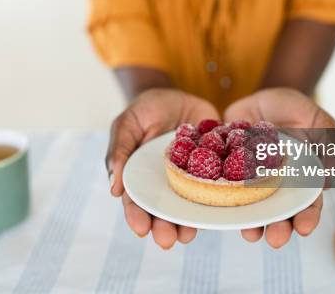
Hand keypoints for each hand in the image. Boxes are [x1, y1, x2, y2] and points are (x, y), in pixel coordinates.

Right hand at [107, 88, 218, 248]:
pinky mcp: (215, 168)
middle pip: (164, 211)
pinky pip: (219, 186)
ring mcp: (192, 178)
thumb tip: (114, 189)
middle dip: (164, 228)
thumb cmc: (146, 110)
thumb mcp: (127, 124)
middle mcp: (167, 184)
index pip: (137, 202)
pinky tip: (220, 209)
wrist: (179, 94)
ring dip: (189, 223)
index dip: (137, 217)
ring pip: (190, 206)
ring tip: (188, 234)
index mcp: (142, 178)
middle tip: (166, 240)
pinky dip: (220, 199)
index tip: (141, 229)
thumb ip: (120, 151)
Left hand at [224, 87, 334, 247]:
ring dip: (253, 224)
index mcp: (303, 178)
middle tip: (277, 239)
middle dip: (281, 229)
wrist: (258, 98)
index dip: (309, 216)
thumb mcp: (318, 119)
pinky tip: (225, 212)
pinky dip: (226, 202)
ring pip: (254, 208)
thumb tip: (329, 178)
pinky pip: (226, 191)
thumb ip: (329, 144)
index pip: (309, 202)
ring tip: (252, 235)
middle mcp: (277, 186)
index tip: (305, 228)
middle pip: (281, 213)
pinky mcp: (228, 174)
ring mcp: (252, 182)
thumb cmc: (295, 108)